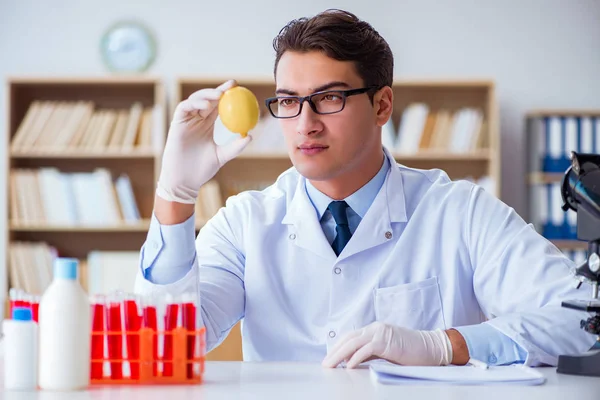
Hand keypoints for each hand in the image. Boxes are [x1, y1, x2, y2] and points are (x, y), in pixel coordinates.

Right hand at [156, 80, 251, 203]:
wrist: (184, 180)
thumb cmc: (201, 170)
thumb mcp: (222, 156)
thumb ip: (235, 147)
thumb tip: (250, 136)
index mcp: (207, 125)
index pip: (218, 106)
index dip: (228, 97)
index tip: (241, 90)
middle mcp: (196, 120)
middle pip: (208, 99)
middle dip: (220, 90)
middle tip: (232, 85)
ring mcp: (186, 121)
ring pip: (196, 100)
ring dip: (207, 94)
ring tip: (220, 94)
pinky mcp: (176, 123)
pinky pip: (184, 108)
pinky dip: (194, 103)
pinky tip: (206, 104)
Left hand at [321, 322, 452, 368]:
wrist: (432, 347)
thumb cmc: (412, 351)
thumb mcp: (387, 350)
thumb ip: (371, 352)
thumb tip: (353, 361)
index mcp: (375, 329)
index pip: (351, 336)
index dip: (338, 347)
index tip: (329, 358)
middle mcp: (375, 328)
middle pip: (348, 338)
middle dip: (334, 351)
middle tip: (325, 364)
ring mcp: (381, 333)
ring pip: (353, 342)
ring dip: (339, 355)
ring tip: (331, 365)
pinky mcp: (387, 342)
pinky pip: (366, 349)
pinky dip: (355, 357)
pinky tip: (348, 366)